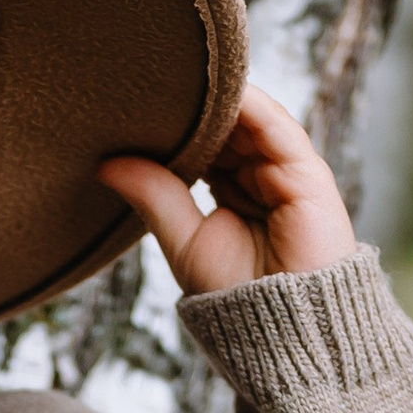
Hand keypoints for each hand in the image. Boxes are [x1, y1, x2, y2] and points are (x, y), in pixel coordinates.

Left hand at [98, 84, 357, 293]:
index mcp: (234, 189)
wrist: (288, 336)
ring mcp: (285, 171)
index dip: (176, 120)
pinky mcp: (307, 174)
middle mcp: (262, 174)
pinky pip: (275, 127)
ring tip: (173, 77)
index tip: (137, 99)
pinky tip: (215, 89)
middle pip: (227, 123)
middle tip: (148, 78)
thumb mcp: (184, 241)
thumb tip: (105, 164)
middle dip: (193, 103)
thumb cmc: (238, 300)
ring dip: (216, 97)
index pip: (206, 139)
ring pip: (250, 118)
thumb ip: (154, 197)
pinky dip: (248, 104)